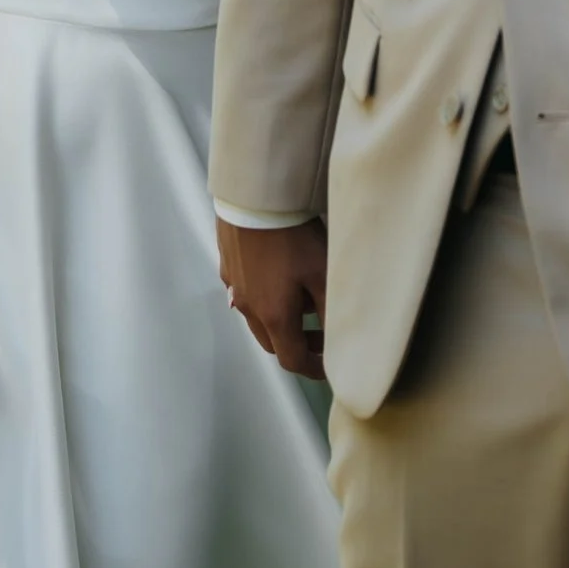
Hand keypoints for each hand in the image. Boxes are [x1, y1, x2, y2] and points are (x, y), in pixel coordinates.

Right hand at [217, 214, 327, 382]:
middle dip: (298, 345)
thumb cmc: (292, 237)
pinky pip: (245, 293)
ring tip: (304, 303)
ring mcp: (234, 286)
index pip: (292, 359)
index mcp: (274, 316)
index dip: (312, 369)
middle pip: (272, 342)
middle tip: (321, 336)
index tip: (327, 368)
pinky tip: (276, 279)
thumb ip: (331, 310)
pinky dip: (264, 298)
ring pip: (256, 319)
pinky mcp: (227, 265)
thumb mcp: (322, 274)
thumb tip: (341, 340)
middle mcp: (249, 308)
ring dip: (281, 322)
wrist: (254, 199)